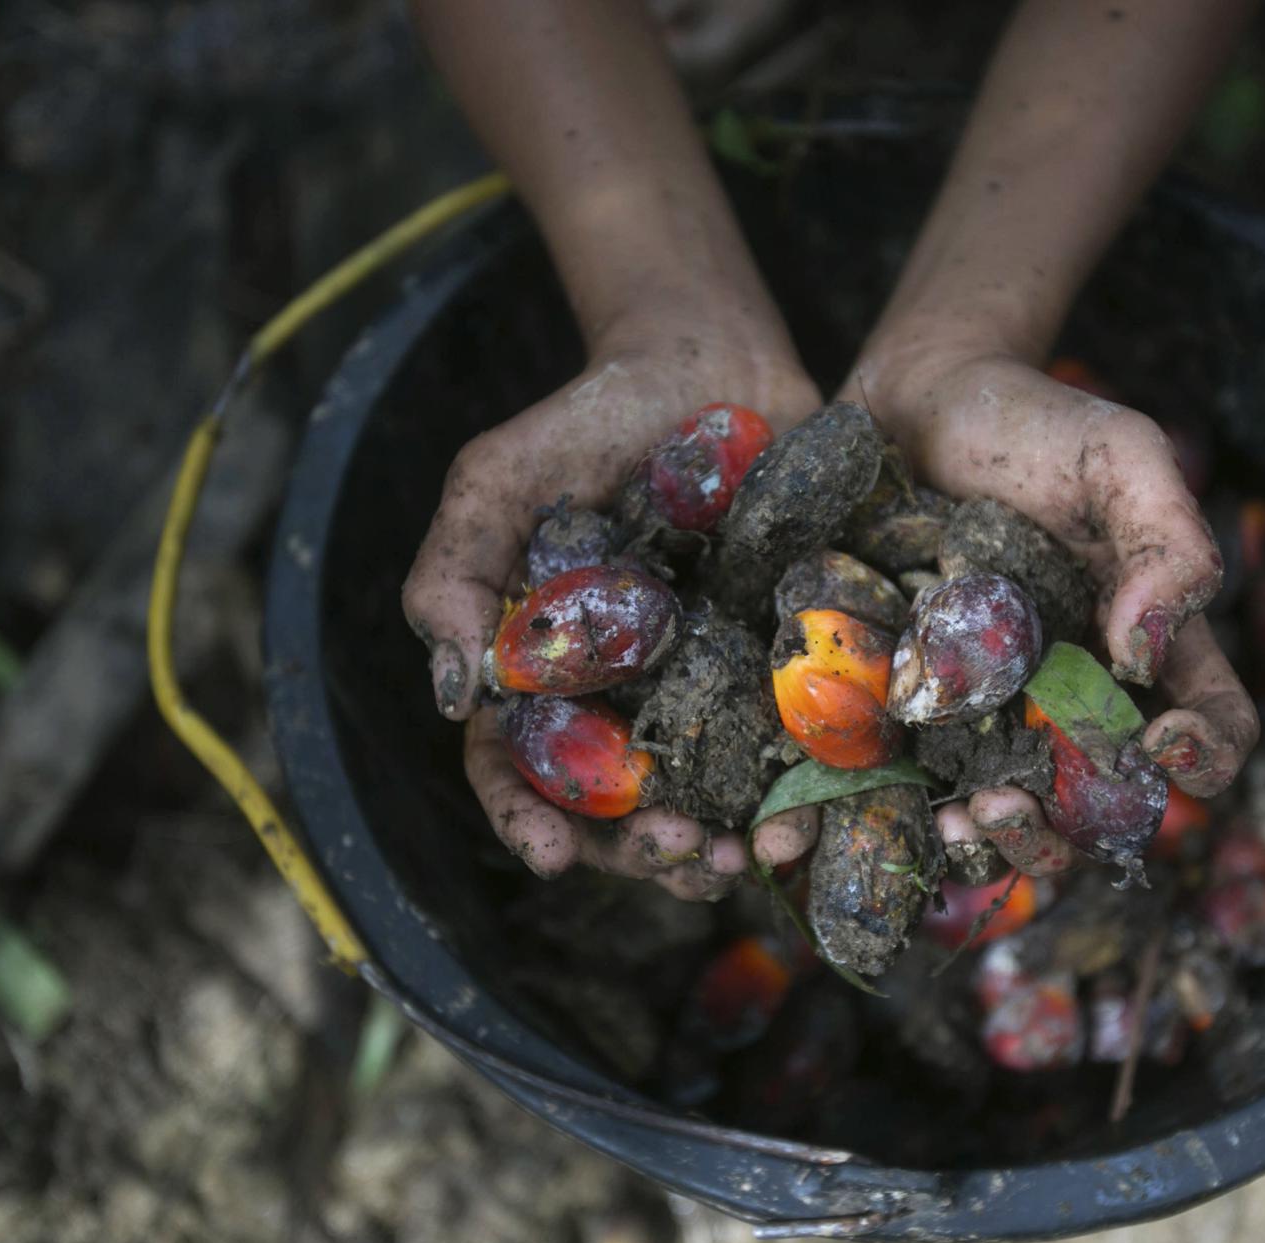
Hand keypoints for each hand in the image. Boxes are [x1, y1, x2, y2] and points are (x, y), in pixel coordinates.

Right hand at [405, 316, 819, 899]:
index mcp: (545, 675)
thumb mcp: (497, 480)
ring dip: (722, 844)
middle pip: (619, 809)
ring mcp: (708, 689)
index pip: (519, 770)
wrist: (711, 362)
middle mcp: (625, 698)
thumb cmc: (587, 418)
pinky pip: (794, 746)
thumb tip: (452, 695)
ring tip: (745, 858)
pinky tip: (811, 810)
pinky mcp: (786, 668)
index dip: (529, 822)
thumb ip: (455, 575)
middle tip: (678, 856)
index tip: (552, 857)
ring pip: (708, 799)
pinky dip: (801, 790)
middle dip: (642, 851)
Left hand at [753, 336, 1257, 876]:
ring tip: (966, 817)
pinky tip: (888, 809)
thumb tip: (1148, 652)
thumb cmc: (1029, 424)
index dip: (1206, 758)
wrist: (905, 405)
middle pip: (1107, 810)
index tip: (1162, 744)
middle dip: (1073, 829)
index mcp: (1147, 650)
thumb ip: (1166, 542)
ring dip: (1001, 846)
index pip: (1215, 729)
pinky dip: (905, 822)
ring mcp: (992, 720)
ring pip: (1018, 825)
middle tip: (1022, 801)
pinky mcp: (911, 721)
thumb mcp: (1118, 456)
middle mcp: (1075, 702)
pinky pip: (917, 794)